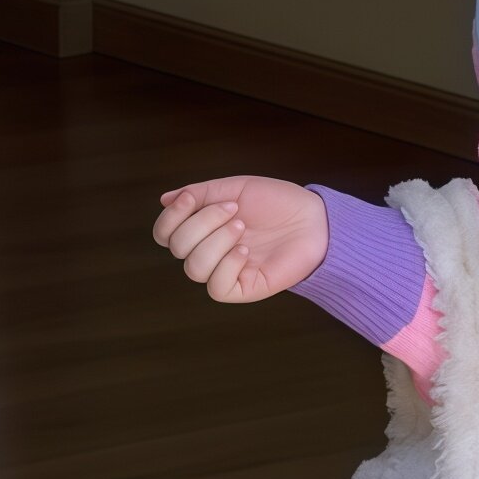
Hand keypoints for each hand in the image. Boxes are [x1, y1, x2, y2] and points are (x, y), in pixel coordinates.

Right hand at [152, 176, 329, 302]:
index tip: (191, 198)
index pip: (165, 234)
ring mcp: (226, 272)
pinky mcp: (244, 289)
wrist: (314, 219)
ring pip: (194, 268)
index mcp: (204, 230)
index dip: (170, 218)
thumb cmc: (277, 203)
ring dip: (215, 241)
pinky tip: (246, 251)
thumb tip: (164, 200)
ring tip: (242, 226)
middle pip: (178, 248)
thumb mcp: (235, 189)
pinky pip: (216, 288)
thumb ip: (200, 193)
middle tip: (235, 210)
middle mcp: (211, 253)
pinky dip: (227, 265)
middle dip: (202, 222)